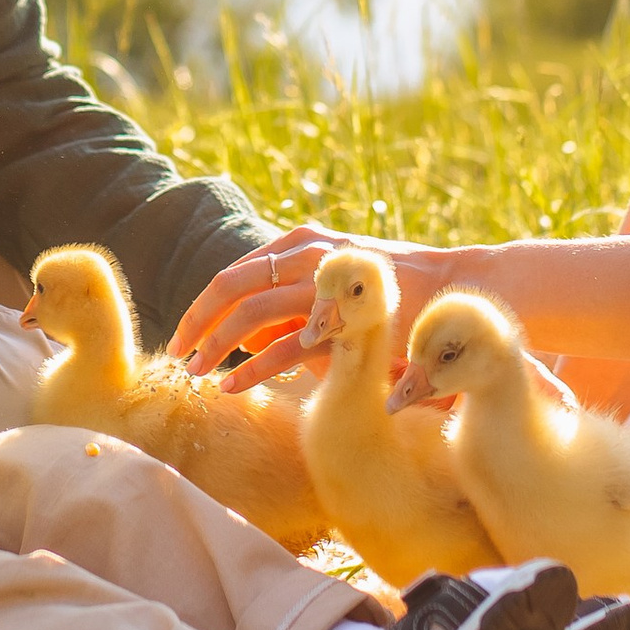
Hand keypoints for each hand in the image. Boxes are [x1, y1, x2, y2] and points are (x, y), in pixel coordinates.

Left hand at [170, 228, 471, 389]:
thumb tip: (241, 335)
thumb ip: (288, 303)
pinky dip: (252, 367)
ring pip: (250, 313)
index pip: (235, 272)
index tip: (185, 334)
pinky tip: (232, 386)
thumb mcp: (331, 288)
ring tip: (195, 373)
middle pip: (230, 285)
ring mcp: (325, 284)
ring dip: (216, 345)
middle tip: (176, 354)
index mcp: (302, 242)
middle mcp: (308, 255)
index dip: (204, 304)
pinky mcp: (343, 319)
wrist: (453, 290)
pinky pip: (284, 345)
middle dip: (197, 321)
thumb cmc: (388, 295)